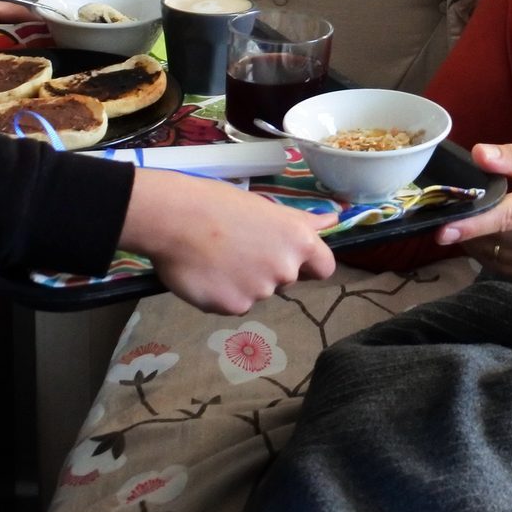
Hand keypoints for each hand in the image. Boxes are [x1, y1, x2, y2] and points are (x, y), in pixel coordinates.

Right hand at [120, 168, 336, 314]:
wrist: (176, 218)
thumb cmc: (220, 204)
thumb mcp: (267, 208)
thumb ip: (304, 221)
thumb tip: (335, 219)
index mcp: (300, 241)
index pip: (324, 267)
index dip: (309, 264)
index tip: (287, 256)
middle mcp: (286, 270)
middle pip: (287, 280)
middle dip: (269, 269)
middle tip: (239, 248)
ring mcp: (260, 292)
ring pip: (258, 293)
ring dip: (244, 282)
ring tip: (218, 257)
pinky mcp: (234, 307)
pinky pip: (233, 305)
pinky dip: (222, 294)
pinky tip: (206, 273)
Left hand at [432, 143, 511, 280]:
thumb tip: (479, 154)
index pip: (504, 217)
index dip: (470, 224)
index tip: (441, 230)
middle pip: (489, 236)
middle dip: (466, 220)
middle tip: (456, 200)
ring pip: (490, 253)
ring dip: (475, 236)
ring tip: (481, 212)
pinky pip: (500, 266)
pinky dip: (488, 249)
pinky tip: (496, 231)